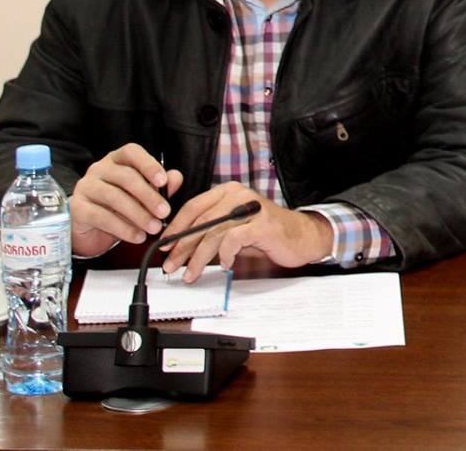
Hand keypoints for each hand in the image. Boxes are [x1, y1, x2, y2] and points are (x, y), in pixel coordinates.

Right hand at [69, 144, 183, 257]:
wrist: (91, 229)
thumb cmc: (121, 205)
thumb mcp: (143, 195)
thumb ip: (160, 185)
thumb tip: (176, 178)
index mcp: (117, 159)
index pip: (131, 152)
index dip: (148, 165)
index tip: (164, 181)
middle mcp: (99, 169)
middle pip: (126, 177)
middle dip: (149, 196)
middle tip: (164, 213)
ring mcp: (85, 187)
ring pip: (113, 197)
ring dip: (138, 214)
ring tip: (154, 228)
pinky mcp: (77, 208)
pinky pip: (100, 216)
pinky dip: (122, 228)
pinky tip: (137, 236)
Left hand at [159, 183, 332, 282]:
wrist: (301, 236)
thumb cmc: (264, 233)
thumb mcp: (233, 226)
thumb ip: (210, 229)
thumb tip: (178, 245)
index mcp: (229, 191)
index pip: (193, 206)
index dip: (175, 228)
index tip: (163, 247)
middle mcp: (240, 195)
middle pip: (200, 221)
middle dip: (182, 247)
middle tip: (171, 265)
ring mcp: (252, 208)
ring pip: (214, 233)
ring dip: (198, 258)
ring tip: (191, 274)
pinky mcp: (263, 225)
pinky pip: (234, 240)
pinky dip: (225, 256)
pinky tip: (225, 265)